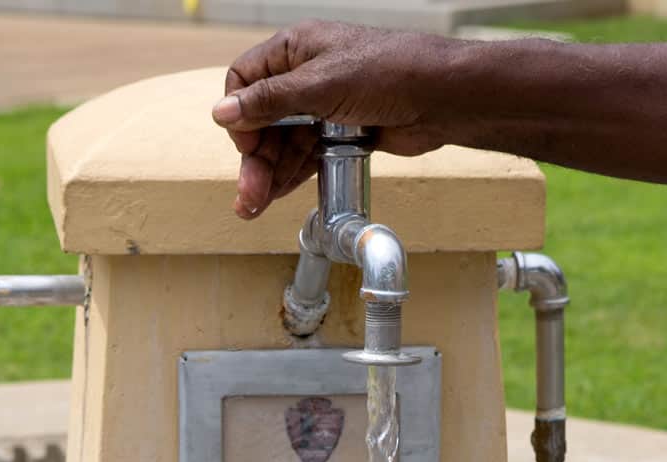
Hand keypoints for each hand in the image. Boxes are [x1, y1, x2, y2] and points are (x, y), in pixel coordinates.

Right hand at [212, 20, 462, 218]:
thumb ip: (269, 101)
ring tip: (254, 205)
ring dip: (269, 174)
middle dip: (254, 157)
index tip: (245, 143)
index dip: (241, 114)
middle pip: (263, 120)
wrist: (443, 98)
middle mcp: (306, 76)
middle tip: (248, 193)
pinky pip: (306, 156)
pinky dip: (291, 175)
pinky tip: (277, 195)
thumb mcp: (320, 85)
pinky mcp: (341, 133)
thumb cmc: (389, 72)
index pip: (246, 80)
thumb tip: (223, 110)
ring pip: (284, 143)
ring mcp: (324, 106)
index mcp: (296, 49)